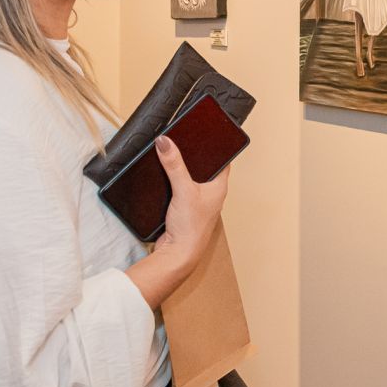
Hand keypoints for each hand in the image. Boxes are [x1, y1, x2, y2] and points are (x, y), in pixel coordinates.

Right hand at [151, 135, 228, 272]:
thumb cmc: (191, 227)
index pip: (223, 159)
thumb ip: (174, 165)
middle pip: (205, 168)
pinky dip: (173, 183)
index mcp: (219, 186)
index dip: (216, 146)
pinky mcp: (185, 209)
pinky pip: (180, 190)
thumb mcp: (183, 190)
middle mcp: (212, 193)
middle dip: (193, 156)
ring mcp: (198, 202)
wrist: (178, 253)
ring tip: (172, 156)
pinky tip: (164, 178)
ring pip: (191, 179)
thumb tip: (165, 142)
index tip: (206, 133)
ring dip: (182, 170)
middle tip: (182, 142)